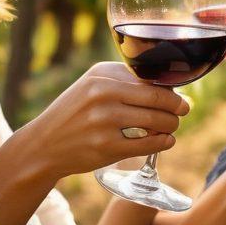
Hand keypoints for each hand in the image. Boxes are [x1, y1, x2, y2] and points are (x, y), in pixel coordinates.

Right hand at [15, 62, 188, 179]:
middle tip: (182, 111)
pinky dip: (163, 142)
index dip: (171, 90)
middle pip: (159, 99)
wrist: (43, 145)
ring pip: (157, 121)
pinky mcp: (107, 148)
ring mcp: (105, 122)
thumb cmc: (75, 112)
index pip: (151, 80)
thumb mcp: (92, 85)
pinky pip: (148, 144)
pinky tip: (165, 140)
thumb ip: (125, 80)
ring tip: (171, 127)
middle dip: (177, 107)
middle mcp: (103, 96)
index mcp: (102, 76)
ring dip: (171, 125)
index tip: (179, 96)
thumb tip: (168, 85)